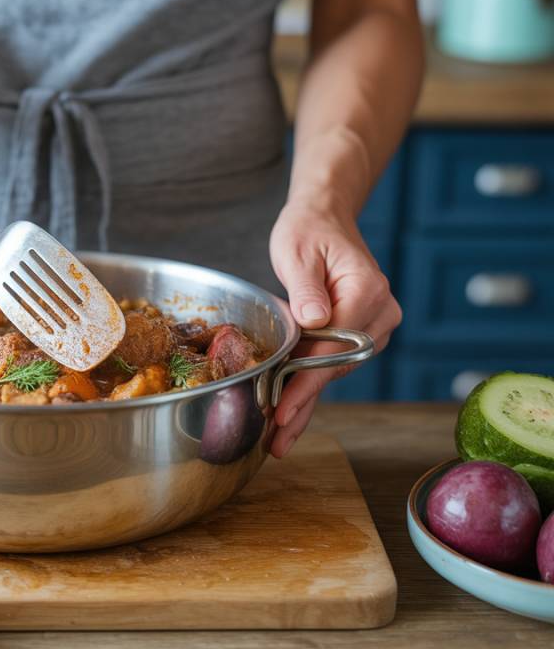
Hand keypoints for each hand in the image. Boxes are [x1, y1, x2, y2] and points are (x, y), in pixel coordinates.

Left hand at [267, 201, 401, 457]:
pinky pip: (333, 365)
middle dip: (304, 403)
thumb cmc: (308, 230)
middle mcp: (380, 313)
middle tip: (276, 439)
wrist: (324, 218)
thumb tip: (315, 320)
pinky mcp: (359, 334)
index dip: (307, 382)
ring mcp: (374, 326)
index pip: (336, 347)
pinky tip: (290, 415)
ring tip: (277, 436)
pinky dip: (309, 388)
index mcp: (367, 291)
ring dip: (305, 401)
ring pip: (336, 372)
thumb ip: (305, 288)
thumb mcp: (297, 252)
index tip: (283, 409)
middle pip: (338, 367)